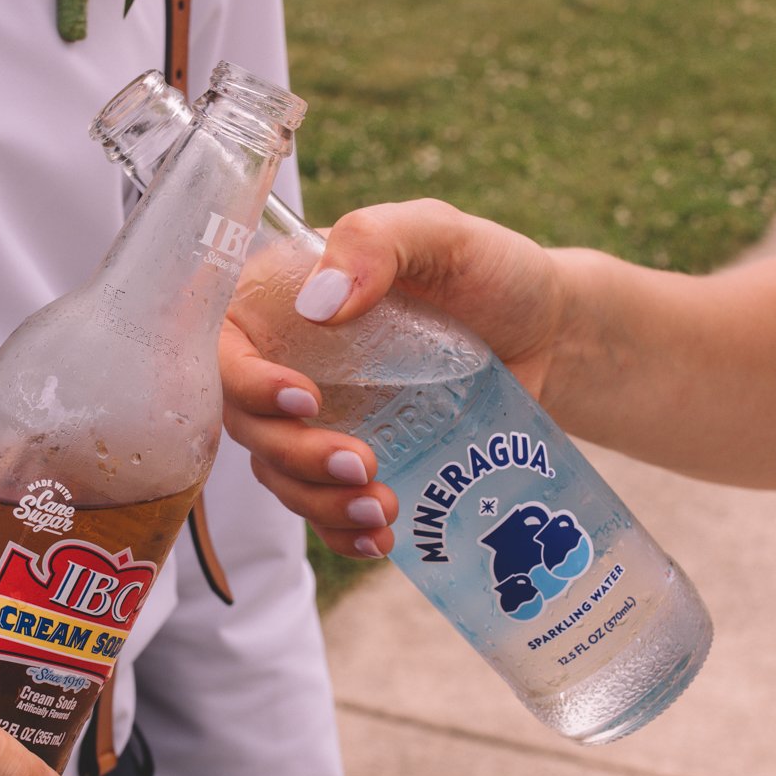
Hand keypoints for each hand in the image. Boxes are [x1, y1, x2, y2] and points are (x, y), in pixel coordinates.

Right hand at [219, 198, 573, 558]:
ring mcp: (322, 418)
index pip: (226, 345)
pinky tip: (380, 541)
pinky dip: (341, 534)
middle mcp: (289, 360)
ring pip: (281, 475)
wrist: (548, 332)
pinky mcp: (356, 461)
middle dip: (296, 456)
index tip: (306, 401)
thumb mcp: (441, 234)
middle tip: (361, 464)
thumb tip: (318, 304)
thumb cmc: (489, 270)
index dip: (246, 383)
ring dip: (319, 503)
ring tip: (380, 510)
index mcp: (286, 297)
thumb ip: (377, 242)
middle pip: (247, 424)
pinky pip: (324, 509)